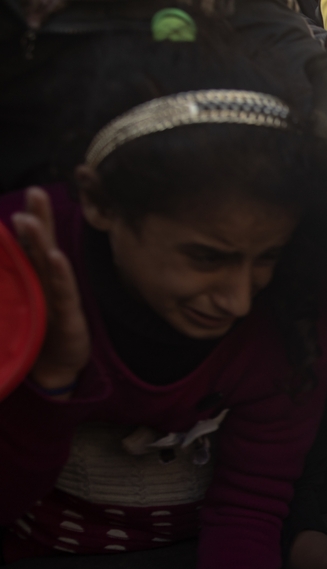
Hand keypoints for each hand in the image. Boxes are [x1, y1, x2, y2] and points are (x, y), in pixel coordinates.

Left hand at [11, 187, 89, 394]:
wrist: (53, 366)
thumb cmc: (37, 330)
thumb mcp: (19, 300)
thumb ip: (12, 273)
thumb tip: (1, 253)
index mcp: (36, 275)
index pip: (32, 241)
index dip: (31, 218)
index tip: (29, 193)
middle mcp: (49, 281)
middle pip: (44, 243)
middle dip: (40, 217)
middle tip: (36, 192)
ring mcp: (60, 296)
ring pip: (49, 263)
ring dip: (41, 239)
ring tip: (30, 218)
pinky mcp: (67, 315)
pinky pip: (62, 291)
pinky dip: (60, 273)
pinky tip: (56, 257)